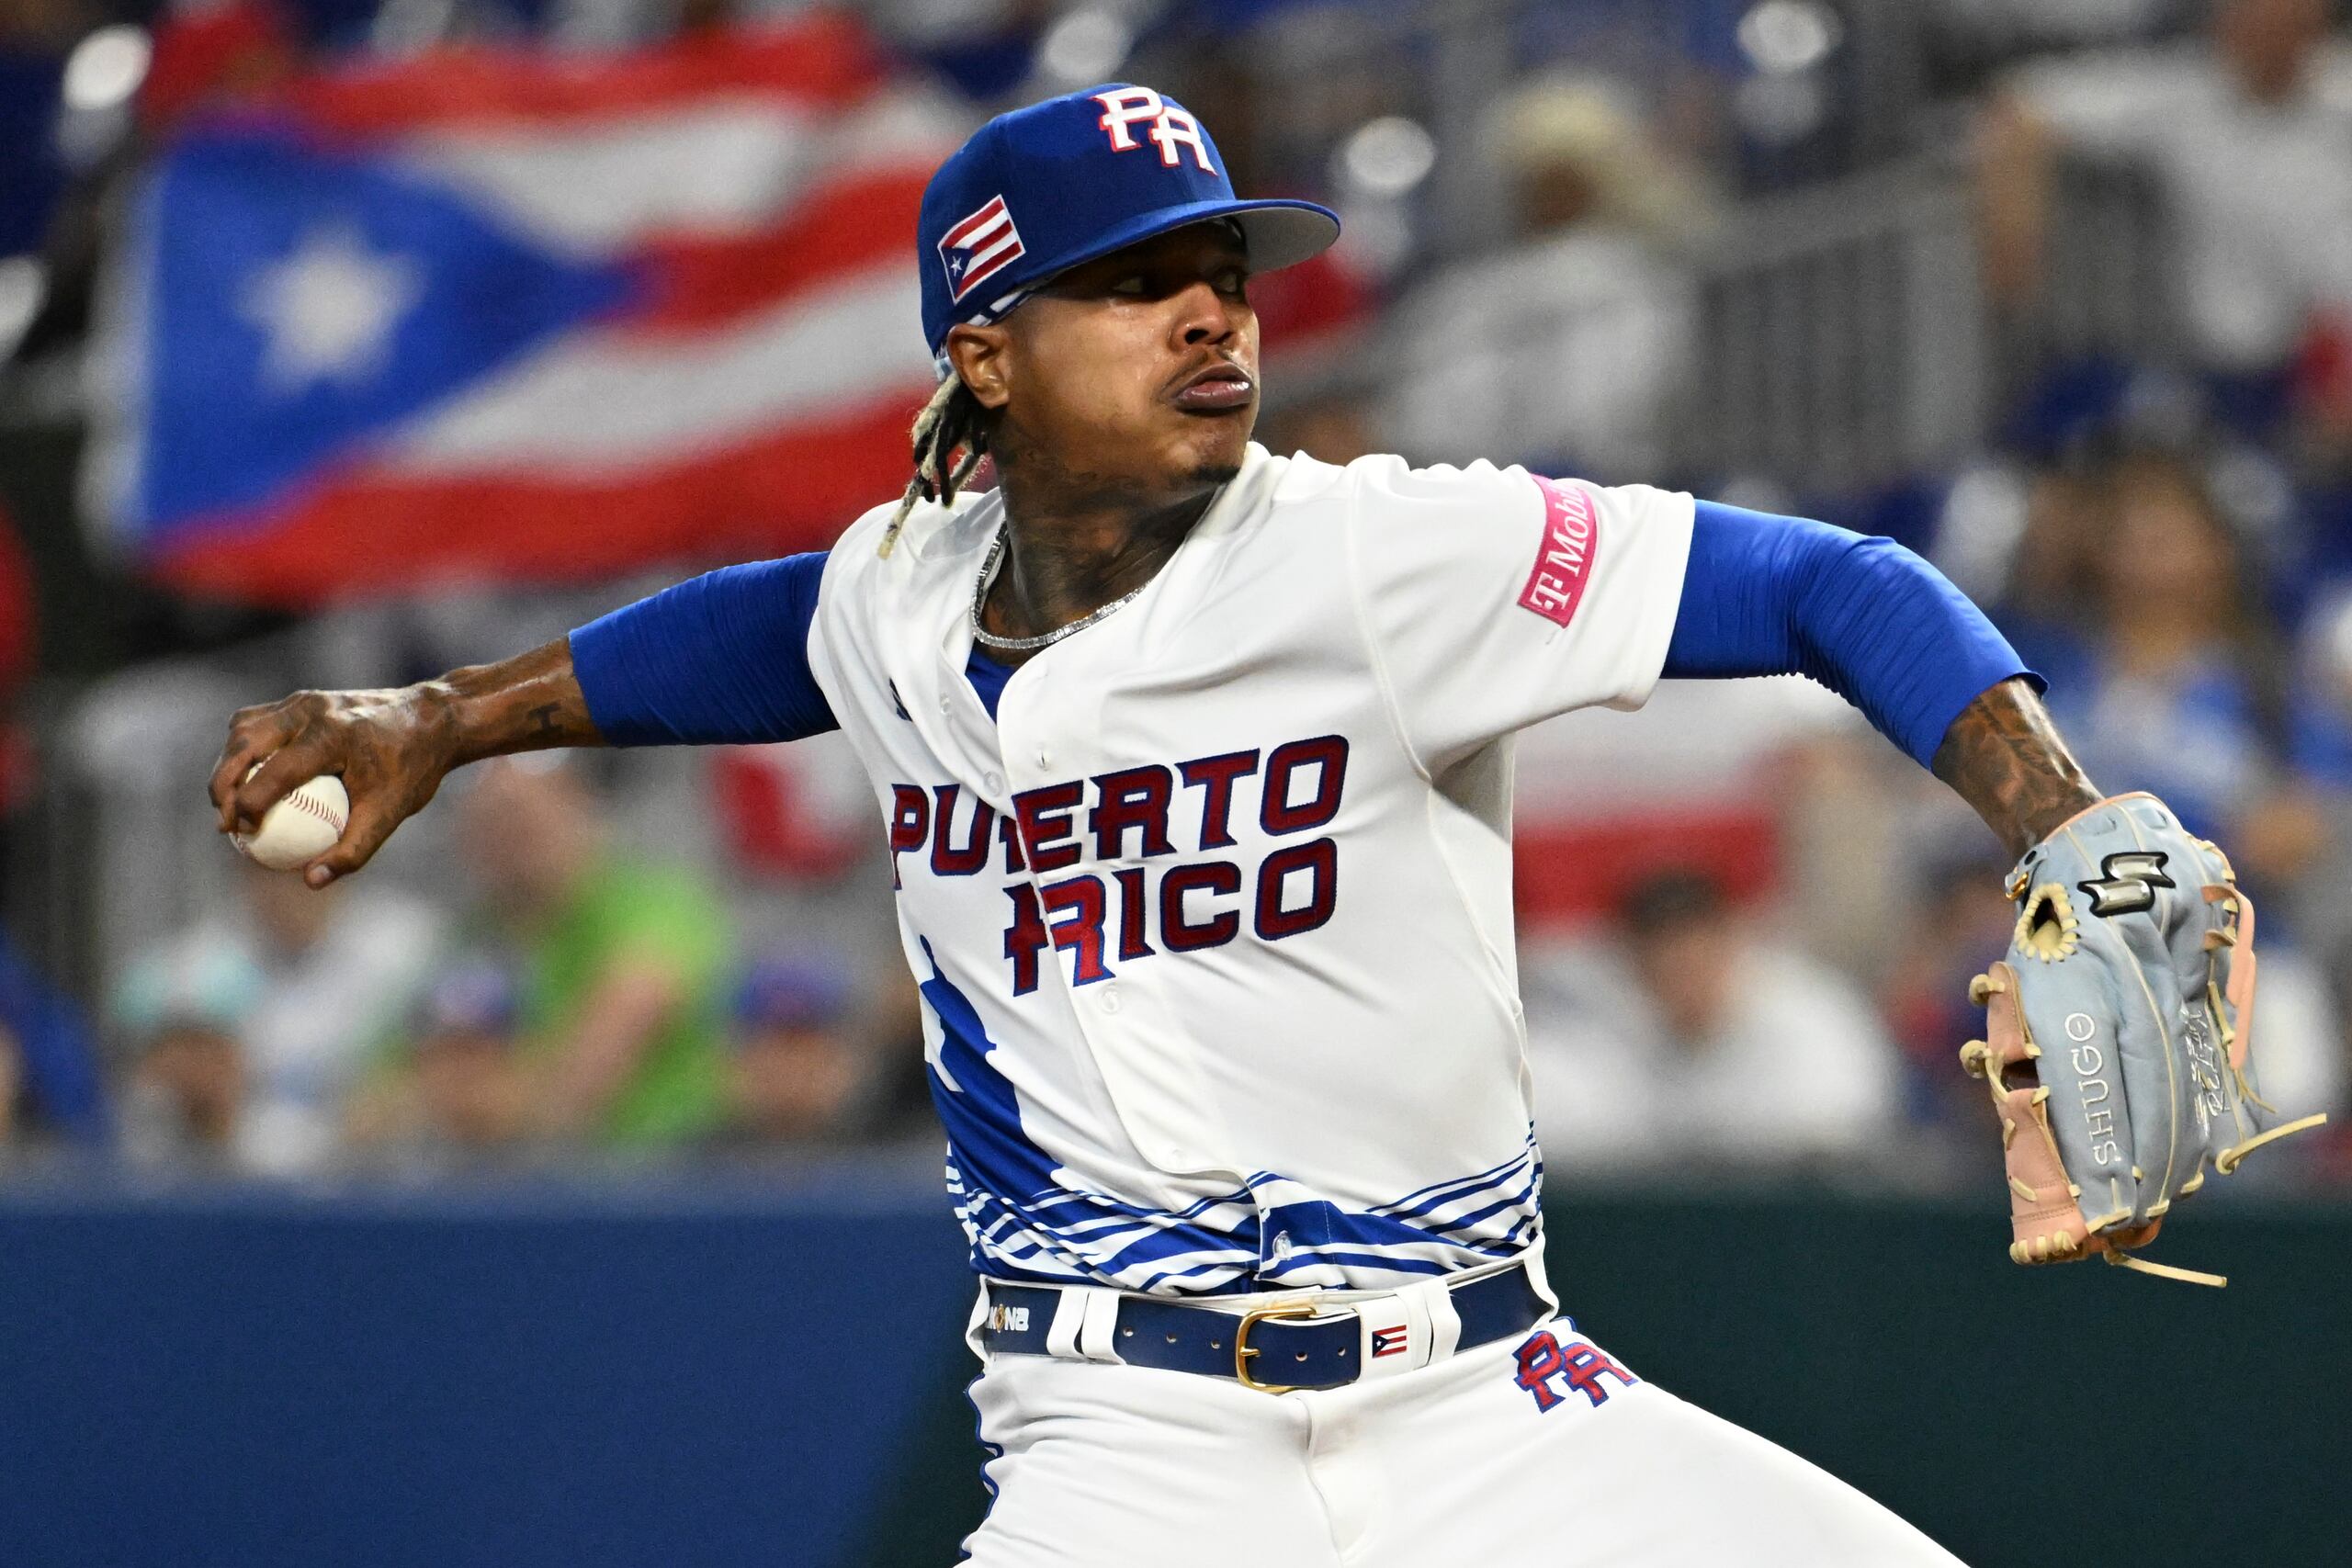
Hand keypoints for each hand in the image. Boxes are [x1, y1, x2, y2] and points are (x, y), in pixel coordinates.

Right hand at [209, 684, 460, 886]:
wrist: (433, 720)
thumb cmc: (413, 769)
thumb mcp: (392, 812)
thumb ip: (353, 849)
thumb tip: (311, 881)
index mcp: (333, 735)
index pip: (274, 771)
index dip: (248, 805)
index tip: (243, 834)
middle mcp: (311, 710)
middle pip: (245, 744)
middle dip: (222, 786)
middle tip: (224, 825)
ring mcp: (303, 700)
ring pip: (244, 729)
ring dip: (227, 765)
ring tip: (228, 806)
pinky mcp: (300, 700)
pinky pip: (257, 723)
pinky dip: (243, 750)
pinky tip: (246, 781)